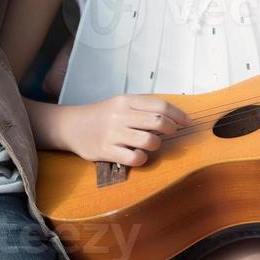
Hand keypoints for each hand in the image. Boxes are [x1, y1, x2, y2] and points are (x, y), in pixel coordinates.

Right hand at [67, 95, 191, 166]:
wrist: (72, 126)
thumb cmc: (102, 115)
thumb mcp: (121, 103)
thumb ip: (143, 108)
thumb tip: (173, 116)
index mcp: (126, 101)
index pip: (160, 105)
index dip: (178, 114)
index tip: (186, 122)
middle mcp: (121, 115)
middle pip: (158, 121)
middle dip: (171, 129)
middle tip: (173, 132)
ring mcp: (113, 133)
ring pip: (149, 141)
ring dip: (157, 144)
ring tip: (152, 144)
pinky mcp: (107, 151)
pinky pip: (135, 158)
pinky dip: (142, 158)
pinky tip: (139, 155)